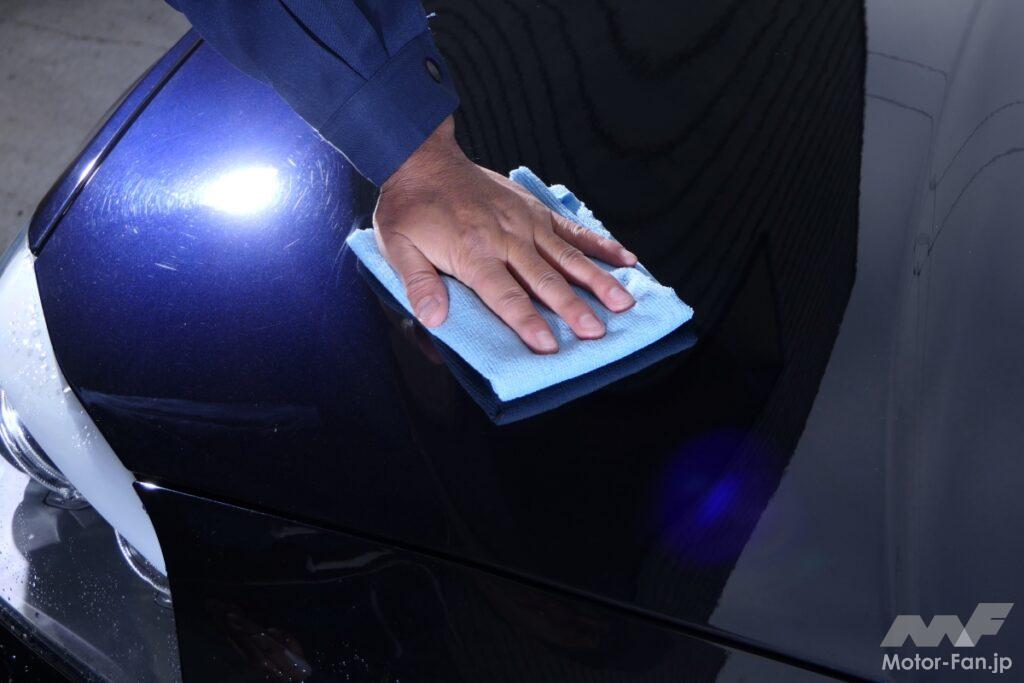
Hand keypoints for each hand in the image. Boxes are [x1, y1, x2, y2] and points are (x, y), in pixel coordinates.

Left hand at [374, 116, 637, 353]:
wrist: (423, 159)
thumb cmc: (410, 208)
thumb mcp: (396, 248)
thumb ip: (418, 284)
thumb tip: (434, 319)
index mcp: (473, 253)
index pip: (505, 295)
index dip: (528, 322)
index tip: (549, 345)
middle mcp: (506, 239)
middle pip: (545, 280)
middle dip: (573, 308)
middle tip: (597, 333)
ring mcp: (525, 223)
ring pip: (567, 257)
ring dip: (596, 281)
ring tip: (622, 303)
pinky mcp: (535, 211)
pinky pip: (573, 229)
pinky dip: (600, 244)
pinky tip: (625, 260)